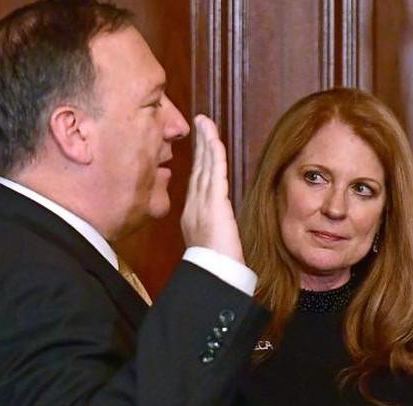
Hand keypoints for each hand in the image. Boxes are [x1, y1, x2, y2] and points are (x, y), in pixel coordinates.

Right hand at [181, 115, 242, 260]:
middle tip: (200, 123)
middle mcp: (194, 205)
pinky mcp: (214, 202)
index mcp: (193, 215)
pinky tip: (213, 137)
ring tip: (204, 122)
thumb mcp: (212, 244)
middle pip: (197, 168)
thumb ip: (214, 229)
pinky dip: (213, 152)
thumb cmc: (216, 267)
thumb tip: (219, 223)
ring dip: (205, 141)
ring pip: (203, 165)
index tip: (201, 144)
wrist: (214, 277)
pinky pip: (214, 171)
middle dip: (199, 144)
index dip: (198, 160)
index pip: (196, 181)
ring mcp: (202, 202)